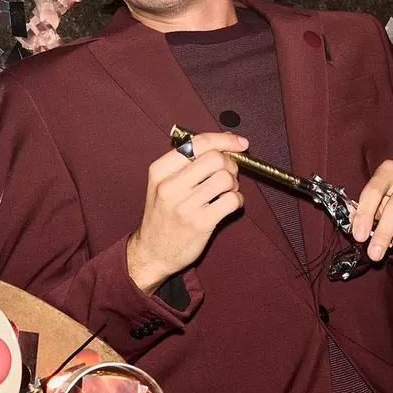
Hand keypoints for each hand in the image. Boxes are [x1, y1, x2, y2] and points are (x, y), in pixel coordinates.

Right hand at [127, 132, 248, 295]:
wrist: (152, 252)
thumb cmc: (163, 214)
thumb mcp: (162, 183)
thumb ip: (188, 162)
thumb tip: (226, 142)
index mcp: (159, 170)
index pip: (197, 143)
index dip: (224, 140)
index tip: (240, 143)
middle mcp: (169, 186)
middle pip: (215, 158)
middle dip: (230, 164)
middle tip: (227, 174)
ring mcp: (185, 206)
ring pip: (226, 178)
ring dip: (233, 184)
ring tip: (225, 192)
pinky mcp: (201, 223)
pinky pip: (232, 200)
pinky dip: (237, 200)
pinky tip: (228, 205)